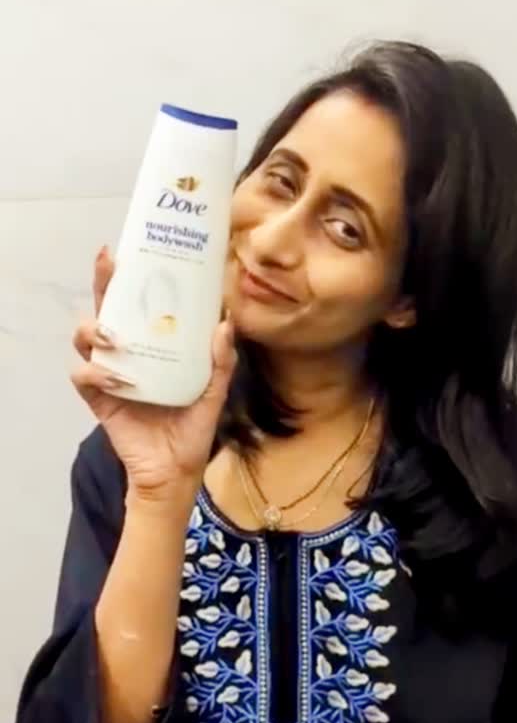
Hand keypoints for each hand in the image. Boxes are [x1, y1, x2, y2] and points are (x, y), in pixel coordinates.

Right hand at [70, 246, 237, 495]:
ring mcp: (110, 373)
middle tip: (109, 264)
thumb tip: (225, 322)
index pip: (139, 304)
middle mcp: (128, 353)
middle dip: (104, 284)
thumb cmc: (193, 428)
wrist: (176, 472)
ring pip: (86, 338)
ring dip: (95, 330)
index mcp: (154, 346)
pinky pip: (84, 376)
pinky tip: (117, 379)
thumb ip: (221, 361)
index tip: (127, 250)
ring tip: (114, 336)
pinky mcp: (98, 398)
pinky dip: (97, 373)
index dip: (130, 278)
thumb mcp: (215, 392)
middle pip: (107, 309)